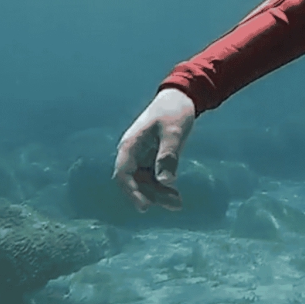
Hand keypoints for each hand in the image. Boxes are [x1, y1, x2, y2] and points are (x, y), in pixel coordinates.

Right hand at [112, 88, 195, 211]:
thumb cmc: (174, 111)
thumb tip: (166, 181)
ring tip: (178, 203)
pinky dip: (163, 187)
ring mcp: (141, 156)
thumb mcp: (173, 132)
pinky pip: (153, 177)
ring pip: (145, 182)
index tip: (144, 206)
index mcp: (130, 145)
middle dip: (151, 195)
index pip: (123, 174)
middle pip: (135, 182)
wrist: (181, 96)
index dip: (131, 192)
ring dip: (159, 194)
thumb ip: (169, 155)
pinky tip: (175, 196)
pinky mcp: (152, 158)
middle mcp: (132, 153)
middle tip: (174, 204)